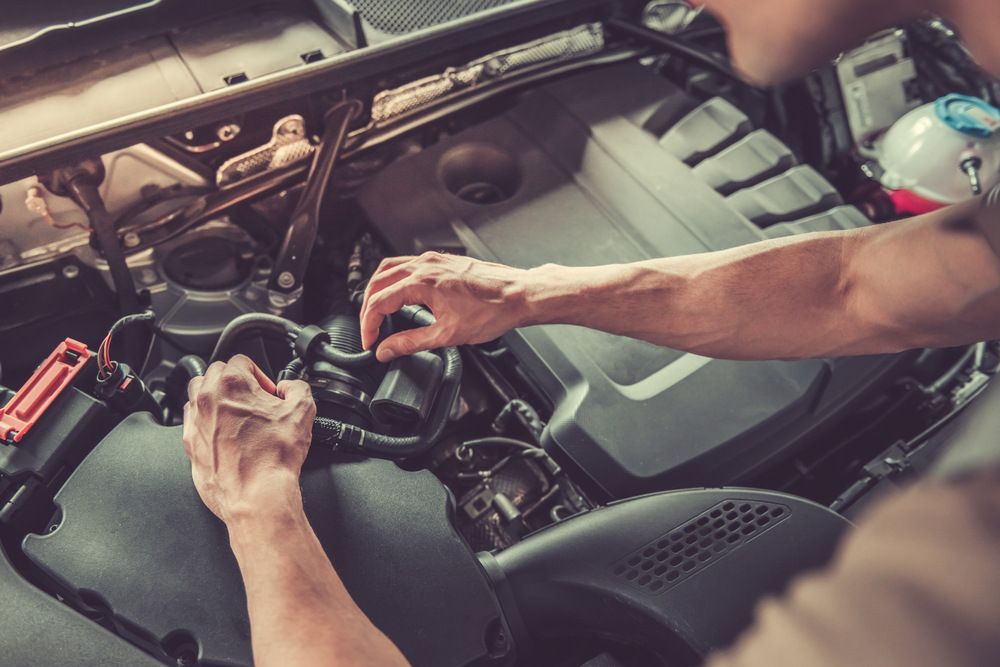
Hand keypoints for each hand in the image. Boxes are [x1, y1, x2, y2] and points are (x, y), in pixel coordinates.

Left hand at [182, 355, 316, 523]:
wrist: (256, 495)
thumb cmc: (274, 457)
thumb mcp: (303, 411)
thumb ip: (298, 387)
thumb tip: (290, 387)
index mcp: (232, 383)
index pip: (242, 361)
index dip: (261, 376)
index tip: (269, 394)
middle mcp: (207, 398)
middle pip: (217, 373)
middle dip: (237, 383)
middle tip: (256, 402)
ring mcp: (195, 421)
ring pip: (199, 394)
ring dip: (217, 398)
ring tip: (238, 415)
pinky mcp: (189, 444)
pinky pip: (193, 421)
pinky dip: (207, 421)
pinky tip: (227, 435)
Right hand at [360, 252, 531, 361]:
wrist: (519, 295)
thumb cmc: (493, 311)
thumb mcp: (447, 335)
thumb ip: (411, 342)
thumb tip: (387, 350)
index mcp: (422, 282)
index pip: (380, 302)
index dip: (369, 324)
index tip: (370, 341)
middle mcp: (425, 265)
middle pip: (379, 281)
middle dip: (368, 306)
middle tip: (369, 329)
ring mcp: (434, 260)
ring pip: (391, 268)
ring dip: (379, 289)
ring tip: (377, 311)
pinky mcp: (443, 261)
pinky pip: (408, 265)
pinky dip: (396, 279)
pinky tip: (402, 294)